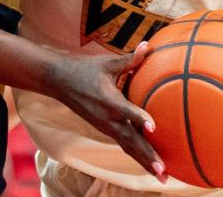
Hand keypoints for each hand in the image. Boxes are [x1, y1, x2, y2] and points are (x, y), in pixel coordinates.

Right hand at [46, 42, 165, 183]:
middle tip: (163, 172)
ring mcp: (105, 126)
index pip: (127, 111)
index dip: (140, 118)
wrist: (59, 81)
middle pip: (130, 141)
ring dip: (144, 161)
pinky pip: (123, 143)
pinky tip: (149, 162)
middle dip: (147, 157)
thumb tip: (148, 45)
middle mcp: (107, 119)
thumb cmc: (85, 69)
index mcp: (109, 101)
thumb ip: (130, 59)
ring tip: (161, 176)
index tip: (154, 128)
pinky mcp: (104, 128)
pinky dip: (136, 154)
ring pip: (128, 147)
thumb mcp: (107, 63)